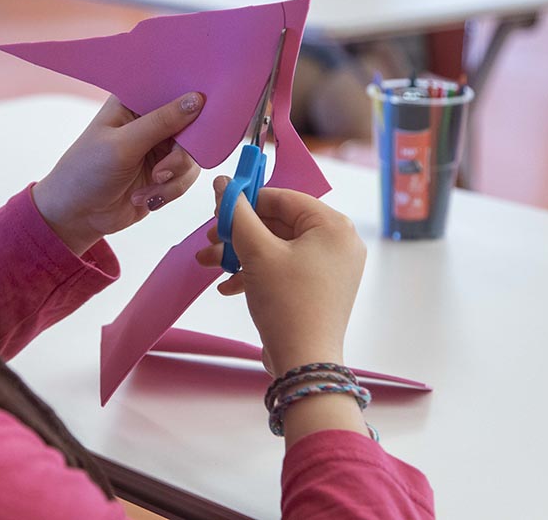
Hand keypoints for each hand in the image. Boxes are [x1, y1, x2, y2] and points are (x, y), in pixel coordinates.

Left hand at [32, 93, 203, 254]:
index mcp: (134, 102)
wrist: (78, 216)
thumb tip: (197, 99)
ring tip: (149, 188)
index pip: (171, 89)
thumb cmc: (87, 171)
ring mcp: (159, 147)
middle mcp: (150, 121)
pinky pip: (186, 177)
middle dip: (181, 153)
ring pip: (192, 155)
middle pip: (190, 125)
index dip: (191, 98)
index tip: (206, 112)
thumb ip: (161, 122)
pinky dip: (171, 190)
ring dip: (174, 178)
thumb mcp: (123, 145)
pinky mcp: (165, 172)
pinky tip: (145, 198)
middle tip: (163, 171)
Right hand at [195, 176, 365, 375]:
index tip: (218, 208)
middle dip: (239, 233)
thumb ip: (237, 213)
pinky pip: (285, 269)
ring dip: (241, 254)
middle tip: (209, 239)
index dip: (247, 200)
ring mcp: (331, 269)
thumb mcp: (256, 252)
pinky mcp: (320, 290)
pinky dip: (257, 273)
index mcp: (334, 226)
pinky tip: (228, 286)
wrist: (304, 363)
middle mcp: (339, 243)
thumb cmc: (286, 301)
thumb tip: (223, 184)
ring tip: (208, 264)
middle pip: (279, 224)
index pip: (284, 198)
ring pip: (278, 248)